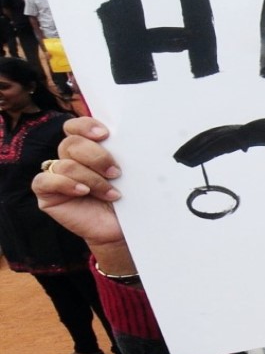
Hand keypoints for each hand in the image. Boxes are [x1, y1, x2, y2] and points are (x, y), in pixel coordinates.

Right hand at [31, 117, 131, 272]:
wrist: (122, 228)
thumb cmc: (128, 197)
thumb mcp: (129, 172)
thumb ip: (121, 153)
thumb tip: (130, 135)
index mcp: (87, 147)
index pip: (76, 126)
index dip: (86, 126)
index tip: (105, 135)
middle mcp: (69, 158)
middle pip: (72, 143)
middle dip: (97, 157)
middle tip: (116, 173)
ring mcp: (56, 175)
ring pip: (65, 164)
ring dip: (92, 179)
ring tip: (111, 193)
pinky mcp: (47, 194)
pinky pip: (44, 180)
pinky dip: (66, 184)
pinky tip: (83, 192)